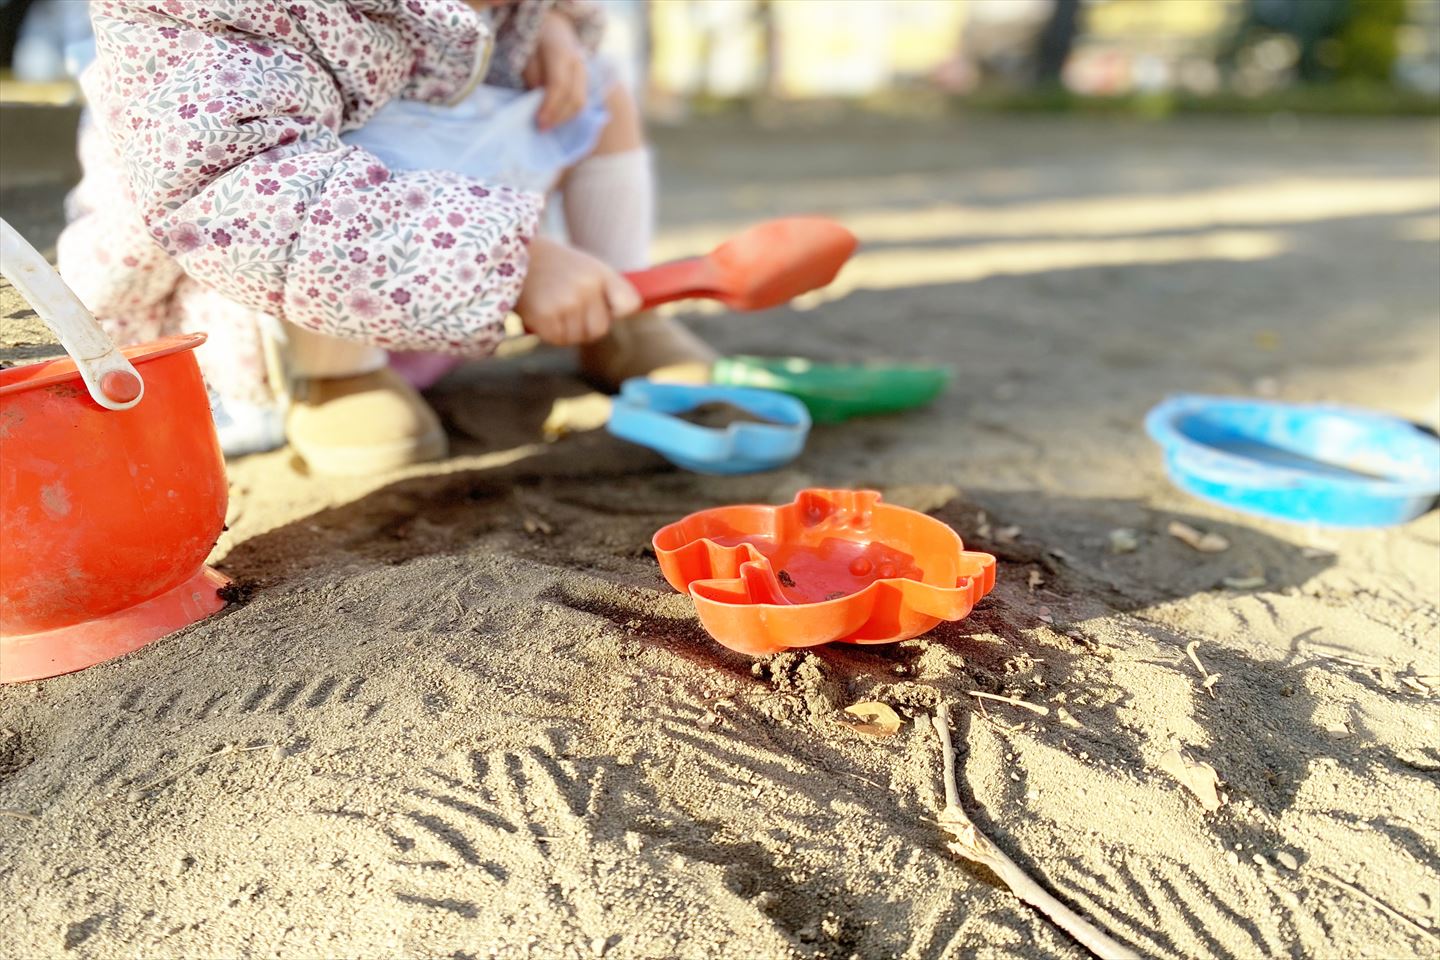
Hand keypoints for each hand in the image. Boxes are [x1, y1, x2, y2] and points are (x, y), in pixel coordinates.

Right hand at [516, 236, 640, 345]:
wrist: (511, 255)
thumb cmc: (552, 265)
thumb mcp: (584, 267)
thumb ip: (605, 289)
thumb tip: (627, 313)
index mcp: (600, 273)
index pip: (629, 303)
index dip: (616, 311)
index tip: (605, 308)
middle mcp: (586, 288)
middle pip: (601, 328)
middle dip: (586, 325)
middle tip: (567, 306)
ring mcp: (566, 303)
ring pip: (578, 337)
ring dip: (565, 329)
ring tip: (552, 305)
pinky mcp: (545, 317)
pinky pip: (558, 339)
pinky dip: (549, 331)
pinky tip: (541, 312)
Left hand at [522, 11, 586, 130]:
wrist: (554, 27)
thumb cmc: (535, 42)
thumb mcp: (526, 56)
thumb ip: (533, 77)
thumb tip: (538, 102)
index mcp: (562, 52)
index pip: (559, 85)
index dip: (550, 107)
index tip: (539, 122)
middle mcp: (578, 63)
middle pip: (575, 98)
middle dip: (558, 117)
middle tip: (542, 129)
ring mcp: (585, 72)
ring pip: (581, 102)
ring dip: (564, 118)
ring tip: (548, 125)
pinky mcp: (586, 81)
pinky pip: (581, 101)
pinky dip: (568, 113)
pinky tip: (556, 119)